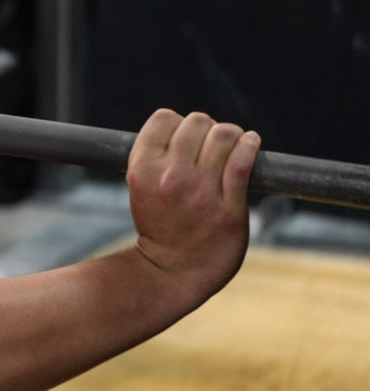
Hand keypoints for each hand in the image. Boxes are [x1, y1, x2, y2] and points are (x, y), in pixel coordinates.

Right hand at [126, 108, 260, 300]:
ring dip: (231, 136)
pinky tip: (250, 144)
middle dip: (207, 129)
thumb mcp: (141, 188)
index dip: (177, 124)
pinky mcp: (229, 208)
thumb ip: (156, 158)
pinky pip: (243, 161)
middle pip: (197, 122)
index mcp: (142, 169)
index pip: (164, 118)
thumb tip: (184, 126)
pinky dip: (250, 145)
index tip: (185, 140)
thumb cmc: (159, 225)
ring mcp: (200, 192)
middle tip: (210, 147)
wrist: (169, 271)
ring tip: (231, 147)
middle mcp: (169, 177)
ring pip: (224, 135)